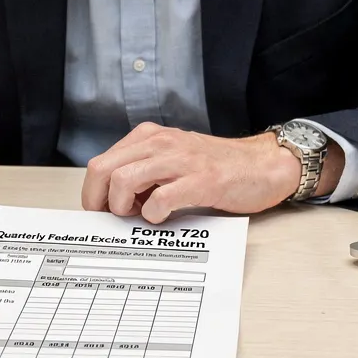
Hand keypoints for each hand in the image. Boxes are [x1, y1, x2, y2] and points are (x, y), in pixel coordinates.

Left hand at [79, 124, 343, 223]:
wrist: (264, 165)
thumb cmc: (218, 168)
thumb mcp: (172, 161)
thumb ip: (143, 174)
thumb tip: (112, 204)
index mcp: (150, 138)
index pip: (101, 163)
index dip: (93, 194)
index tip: (102, 213)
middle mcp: (161, 143)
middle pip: (103, 170)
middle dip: (99, 201)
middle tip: (114, 219)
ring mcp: (181, 160)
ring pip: (124, 180)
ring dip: (123, 207)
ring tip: (140, 216)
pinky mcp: (202, 180)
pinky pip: (161, 198)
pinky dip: (154, 214)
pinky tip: (163, 217)